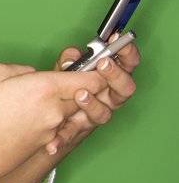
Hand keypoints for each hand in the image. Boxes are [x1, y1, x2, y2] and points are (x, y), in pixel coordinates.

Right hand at [0, 61, 111, 182]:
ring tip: (28, 102)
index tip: (91, 66)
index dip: (95, 72)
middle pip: (84, 97)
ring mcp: (51, 131)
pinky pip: (54, 126)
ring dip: (57, 105)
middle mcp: (55, 112)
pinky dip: (44, 120)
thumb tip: (34, 76)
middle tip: (52, 80)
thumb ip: (23, 69)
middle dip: (75, 87)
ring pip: (68, 112)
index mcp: (46, 88)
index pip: (92, 81)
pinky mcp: (43, 145)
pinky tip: (19, 119)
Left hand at [45, 35, 139, 158]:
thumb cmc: (67, 85)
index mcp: (111, 78)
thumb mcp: (67, 68)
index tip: (119, 41)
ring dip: (93, 105)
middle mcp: (109, 97)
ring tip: (81, 95)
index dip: (128, 53)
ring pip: (105, 113)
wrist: (54, 114)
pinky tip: (53, 142)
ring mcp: (98, 113)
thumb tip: (73, 57)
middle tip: (104, 64)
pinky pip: (74, 133)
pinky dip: (63, 138)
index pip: (129, 64)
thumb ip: (70, 59)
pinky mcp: (81, 129)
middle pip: (125, 89)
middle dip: (116, 76)